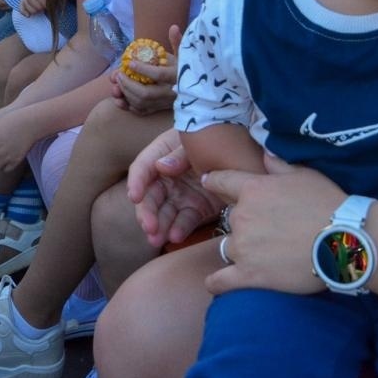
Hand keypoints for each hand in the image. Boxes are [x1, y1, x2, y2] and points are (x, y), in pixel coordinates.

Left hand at [116, 24, 180, 114]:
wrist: (197, 89)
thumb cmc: (187, 68)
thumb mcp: (185, 54)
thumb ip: (178, 42)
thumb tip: (173, 27)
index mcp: (178, 77)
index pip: (160, 75)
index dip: (144, 69)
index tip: (130, 62)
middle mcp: (171, 93)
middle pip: (146, 93)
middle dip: (128, 84)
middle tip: (118, 74)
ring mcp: (164, 103)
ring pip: (141, 103)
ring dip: (125, 94)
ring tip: (116, 83)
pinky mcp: (159, 109)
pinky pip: (141, 111)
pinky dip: (128, 106)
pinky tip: (119, 98)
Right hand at [127, 129, 223, 246]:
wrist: (243, 152)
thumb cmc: (215, 138)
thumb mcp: (196, 142)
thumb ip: (179, 154)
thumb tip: (161, 166)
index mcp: (162, 154)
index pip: (143, 168)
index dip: (136, 182)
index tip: (135, 196)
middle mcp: (167, 176)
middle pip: (151, 196)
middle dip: (147, 213)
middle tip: (149, 227)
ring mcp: (181, 194)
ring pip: (165, 212)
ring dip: (159, 227)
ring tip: (157, 240)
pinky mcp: (196, 208)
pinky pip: (185, 220)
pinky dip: (179, 229)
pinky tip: (176, 236)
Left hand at [202, 155, 344, 295]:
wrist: (342, 241)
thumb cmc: (326, 204)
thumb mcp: (304, 174)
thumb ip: (278, 164)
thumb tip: (264, 153)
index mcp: (252, 189)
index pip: (221, 181)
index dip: (214, 181)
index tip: (208, 181)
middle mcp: (241, 216)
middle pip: (230, 218)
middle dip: (244, 223)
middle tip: (268, 231)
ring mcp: (242, 247)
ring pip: (228, 247)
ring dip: (240, 250)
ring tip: (261, 256)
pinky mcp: (248, 275)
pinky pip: (220, 281)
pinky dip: (216, 283)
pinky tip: (217, 284)